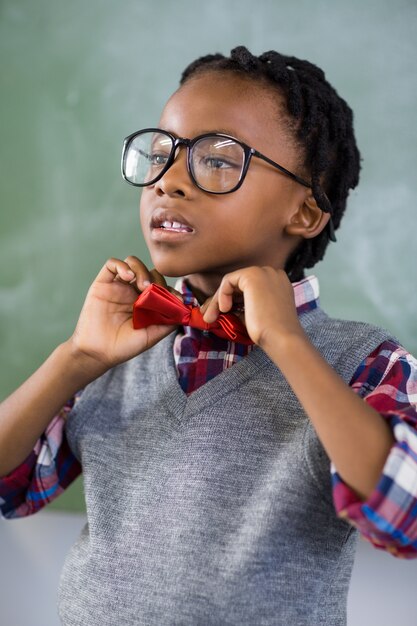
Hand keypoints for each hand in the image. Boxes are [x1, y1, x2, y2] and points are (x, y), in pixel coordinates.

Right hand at [68, 256, 179, 375]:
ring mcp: (118, 286)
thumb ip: (168, 322)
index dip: (170, 288)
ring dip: (141, 270)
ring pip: (133, 263)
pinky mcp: (102, 284)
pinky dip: (122, 266)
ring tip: (142, 285)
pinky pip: (112, 264)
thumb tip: (185, 309)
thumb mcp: (152, 335)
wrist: (98, 353)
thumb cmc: (124, 346)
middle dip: (156, 279)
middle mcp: (132, 292)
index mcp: (146, 302)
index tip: (176, 298)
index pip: (161, 285)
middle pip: (149, 271)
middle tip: (154, 291)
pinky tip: (128, 277)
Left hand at [201, 266, 305, 352]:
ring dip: (217, 300)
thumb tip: (221, 307)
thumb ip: (242, 307)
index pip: (248, 288)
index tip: (220, 314)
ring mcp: (263, 272)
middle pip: (238, 284)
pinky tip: (224, 310)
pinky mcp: (252, 275)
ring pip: (231, 283)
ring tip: (210, 318)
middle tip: (208, 316)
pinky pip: (228, 281)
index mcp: (277, 283)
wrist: (281, 338)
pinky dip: (222, 296)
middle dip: (220, 299)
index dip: (232, 300)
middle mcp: (272, 273)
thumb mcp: (255, 315)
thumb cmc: (270, 333)